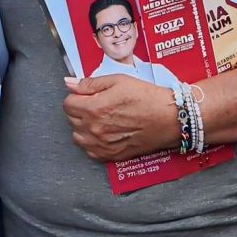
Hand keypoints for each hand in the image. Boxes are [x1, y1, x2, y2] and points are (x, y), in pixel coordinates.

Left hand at [63, 75, 178, 160]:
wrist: (168, 118)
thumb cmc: (146, 97)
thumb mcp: (117, 80)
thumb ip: (90, 83)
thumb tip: (69, 83)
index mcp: (94, 109)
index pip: (68, 104)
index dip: (76, 97)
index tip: (86, 95)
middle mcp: (94, 129)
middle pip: (71, 120)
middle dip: (80, 110)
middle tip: (96, 103)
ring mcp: (102, 145)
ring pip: (78, 137)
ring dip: (84, 127)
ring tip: (100, 118)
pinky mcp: (111, 156)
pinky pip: (90, 151)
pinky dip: (93, 142)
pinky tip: (105, 133)